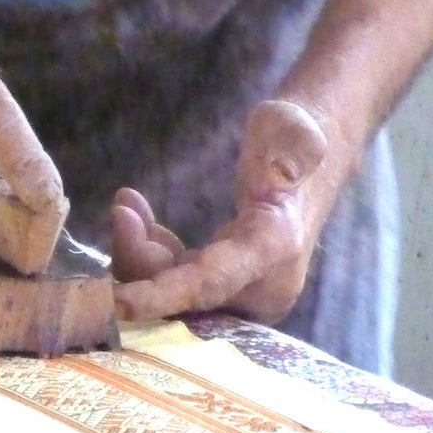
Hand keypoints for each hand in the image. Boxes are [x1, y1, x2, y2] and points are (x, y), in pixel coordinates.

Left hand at [111, 99, 333, 323]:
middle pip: (185, 296)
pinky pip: (179, 284)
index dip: (166, 295)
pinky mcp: (228, 286)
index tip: (120, 302)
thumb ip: (287, 149)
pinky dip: (153, 256)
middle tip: (122, 210)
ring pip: (177, 295)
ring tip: (126, 206)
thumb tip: (280, 167)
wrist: (312, 160)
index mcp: (276, 248)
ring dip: (141, 256)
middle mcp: (263, 284)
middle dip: (142, 261)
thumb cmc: (297, 137)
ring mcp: (245, 290)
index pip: (214, 282)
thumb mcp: (292, 130)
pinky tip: (139, 219)